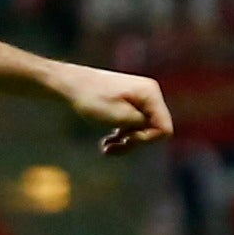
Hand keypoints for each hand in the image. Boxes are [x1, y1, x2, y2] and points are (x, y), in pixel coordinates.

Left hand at [53, 64, 172, 155]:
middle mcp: (149, 94)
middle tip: (112, 149)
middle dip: (133, 142)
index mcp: (150, 94)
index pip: (164, 127)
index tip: (126, 140)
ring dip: (125, 142)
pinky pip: (132, 125)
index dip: (147, 139)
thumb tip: (158, 131)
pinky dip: (121, 136)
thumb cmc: (91, 98)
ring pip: (141, 130)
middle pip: (153, 130)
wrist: (70, 84)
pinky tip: (106, 143)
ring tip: (106, 149)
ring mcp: (139, 99)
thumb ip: (141, 124)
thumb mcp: (118, 116)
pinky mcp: (128, 104)